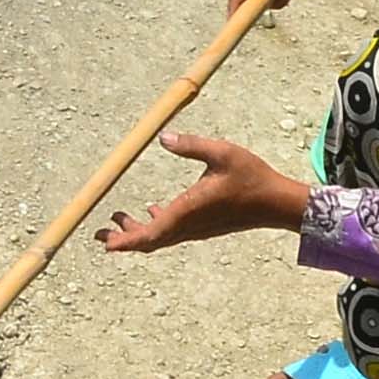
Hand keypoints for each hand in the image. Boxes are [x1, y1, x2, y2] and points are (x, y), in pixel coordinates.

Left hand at [97, 131, 310, 254]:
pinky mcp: (203, 226)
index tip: (107, 242)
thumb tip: (163, 136)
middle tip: (101, 230)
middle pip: (149, 240)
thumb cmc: (252, 177)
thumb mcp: (222, 153)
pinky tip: (151, 210)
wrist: (278, 203)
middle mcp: (189, 225)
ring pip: (160, 237)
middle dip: (124, 237)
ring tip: (117, 217)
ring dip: (137, 230)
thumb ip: (191, 145)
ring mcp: (196, 229)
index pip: (151, 234)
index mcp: (189, 210)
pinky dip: (155, 226)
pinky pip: (172, 232)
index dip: (127, 240)